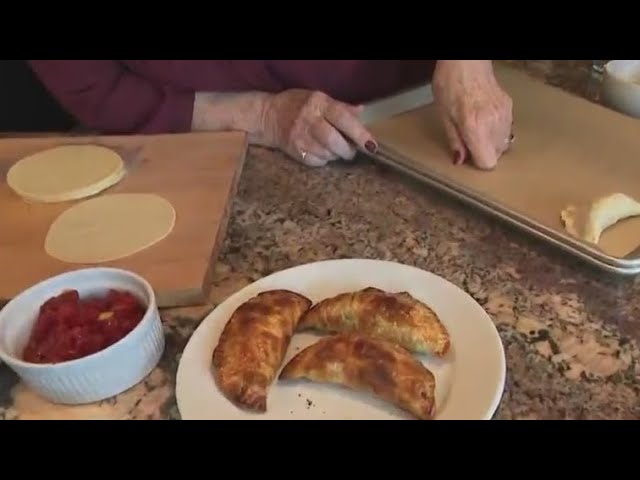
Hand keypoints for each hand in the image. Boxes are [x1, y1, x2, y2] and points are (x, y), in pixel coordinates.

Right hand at [258, 89, 377, 166]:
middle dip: (347, 150)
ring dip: (336, 154)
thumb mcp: (318, 99)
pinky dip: (325, 159)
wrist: (267, 116)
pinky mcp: (295, 151)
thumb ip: (341, 107)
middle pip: (334, 140)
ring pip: (327, 153)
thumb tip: (361, 112)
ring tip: (335, 149)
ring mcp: (300, 138)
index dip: (359, 133)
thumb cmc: (297, 105)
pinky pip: (317, 161)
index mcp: (318, 104)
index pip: (342, 118)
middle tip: (351, 151)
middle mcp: (308, 120)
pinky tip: (322, 152)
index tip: (371, 145)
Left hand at [432, 60, 513, 169]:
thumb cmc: (450, 85)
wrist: (466, 61)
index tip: (469, 155)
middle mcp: (494, 123)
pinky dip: (497, 130)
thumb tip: (460, 161)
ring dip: (491, 141)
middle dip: (483, 151)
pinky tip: (485, 118)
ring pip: (504, 143)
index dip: (477, 161)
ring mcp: (505, 115)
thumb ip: (455, 141)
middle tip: (470, 139)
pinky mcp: (510, 107)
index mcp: (475, 127)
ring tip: (477, 127)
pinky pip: (507, 129)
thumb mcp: (444, 116)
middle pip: (497, 155)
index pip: (487, 162)